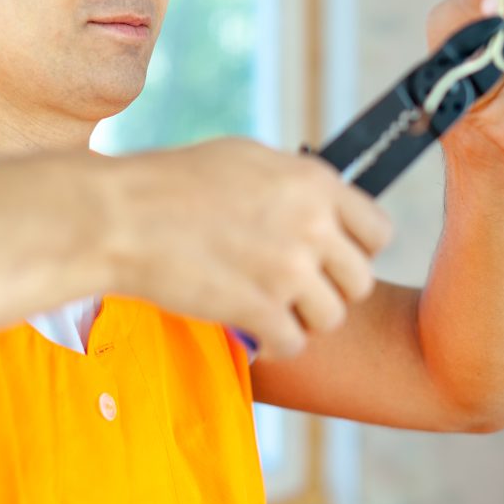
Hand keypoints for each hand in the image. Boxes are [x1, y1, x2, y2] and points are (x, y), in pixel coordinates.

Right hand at [100, 138, 391, 357]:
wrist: (124, 216)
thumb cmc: (174, 181)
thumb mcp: (248, 159)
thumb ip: (295, 184)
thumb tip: (321, 203)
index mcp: (314, 182)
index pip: (378, 232)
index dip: (358, 250)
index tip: (331, 259)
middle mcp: (311, 224)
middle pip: (360, 281)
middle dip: (329, 289)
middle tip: (294, 288)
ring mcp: (288, 269)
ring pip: (331, 318)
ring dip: (302, 318)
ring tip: (269, 306)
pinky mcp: (260, 309)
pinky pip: (293, 343)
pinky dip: (273, 343)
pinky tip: (251, 328)